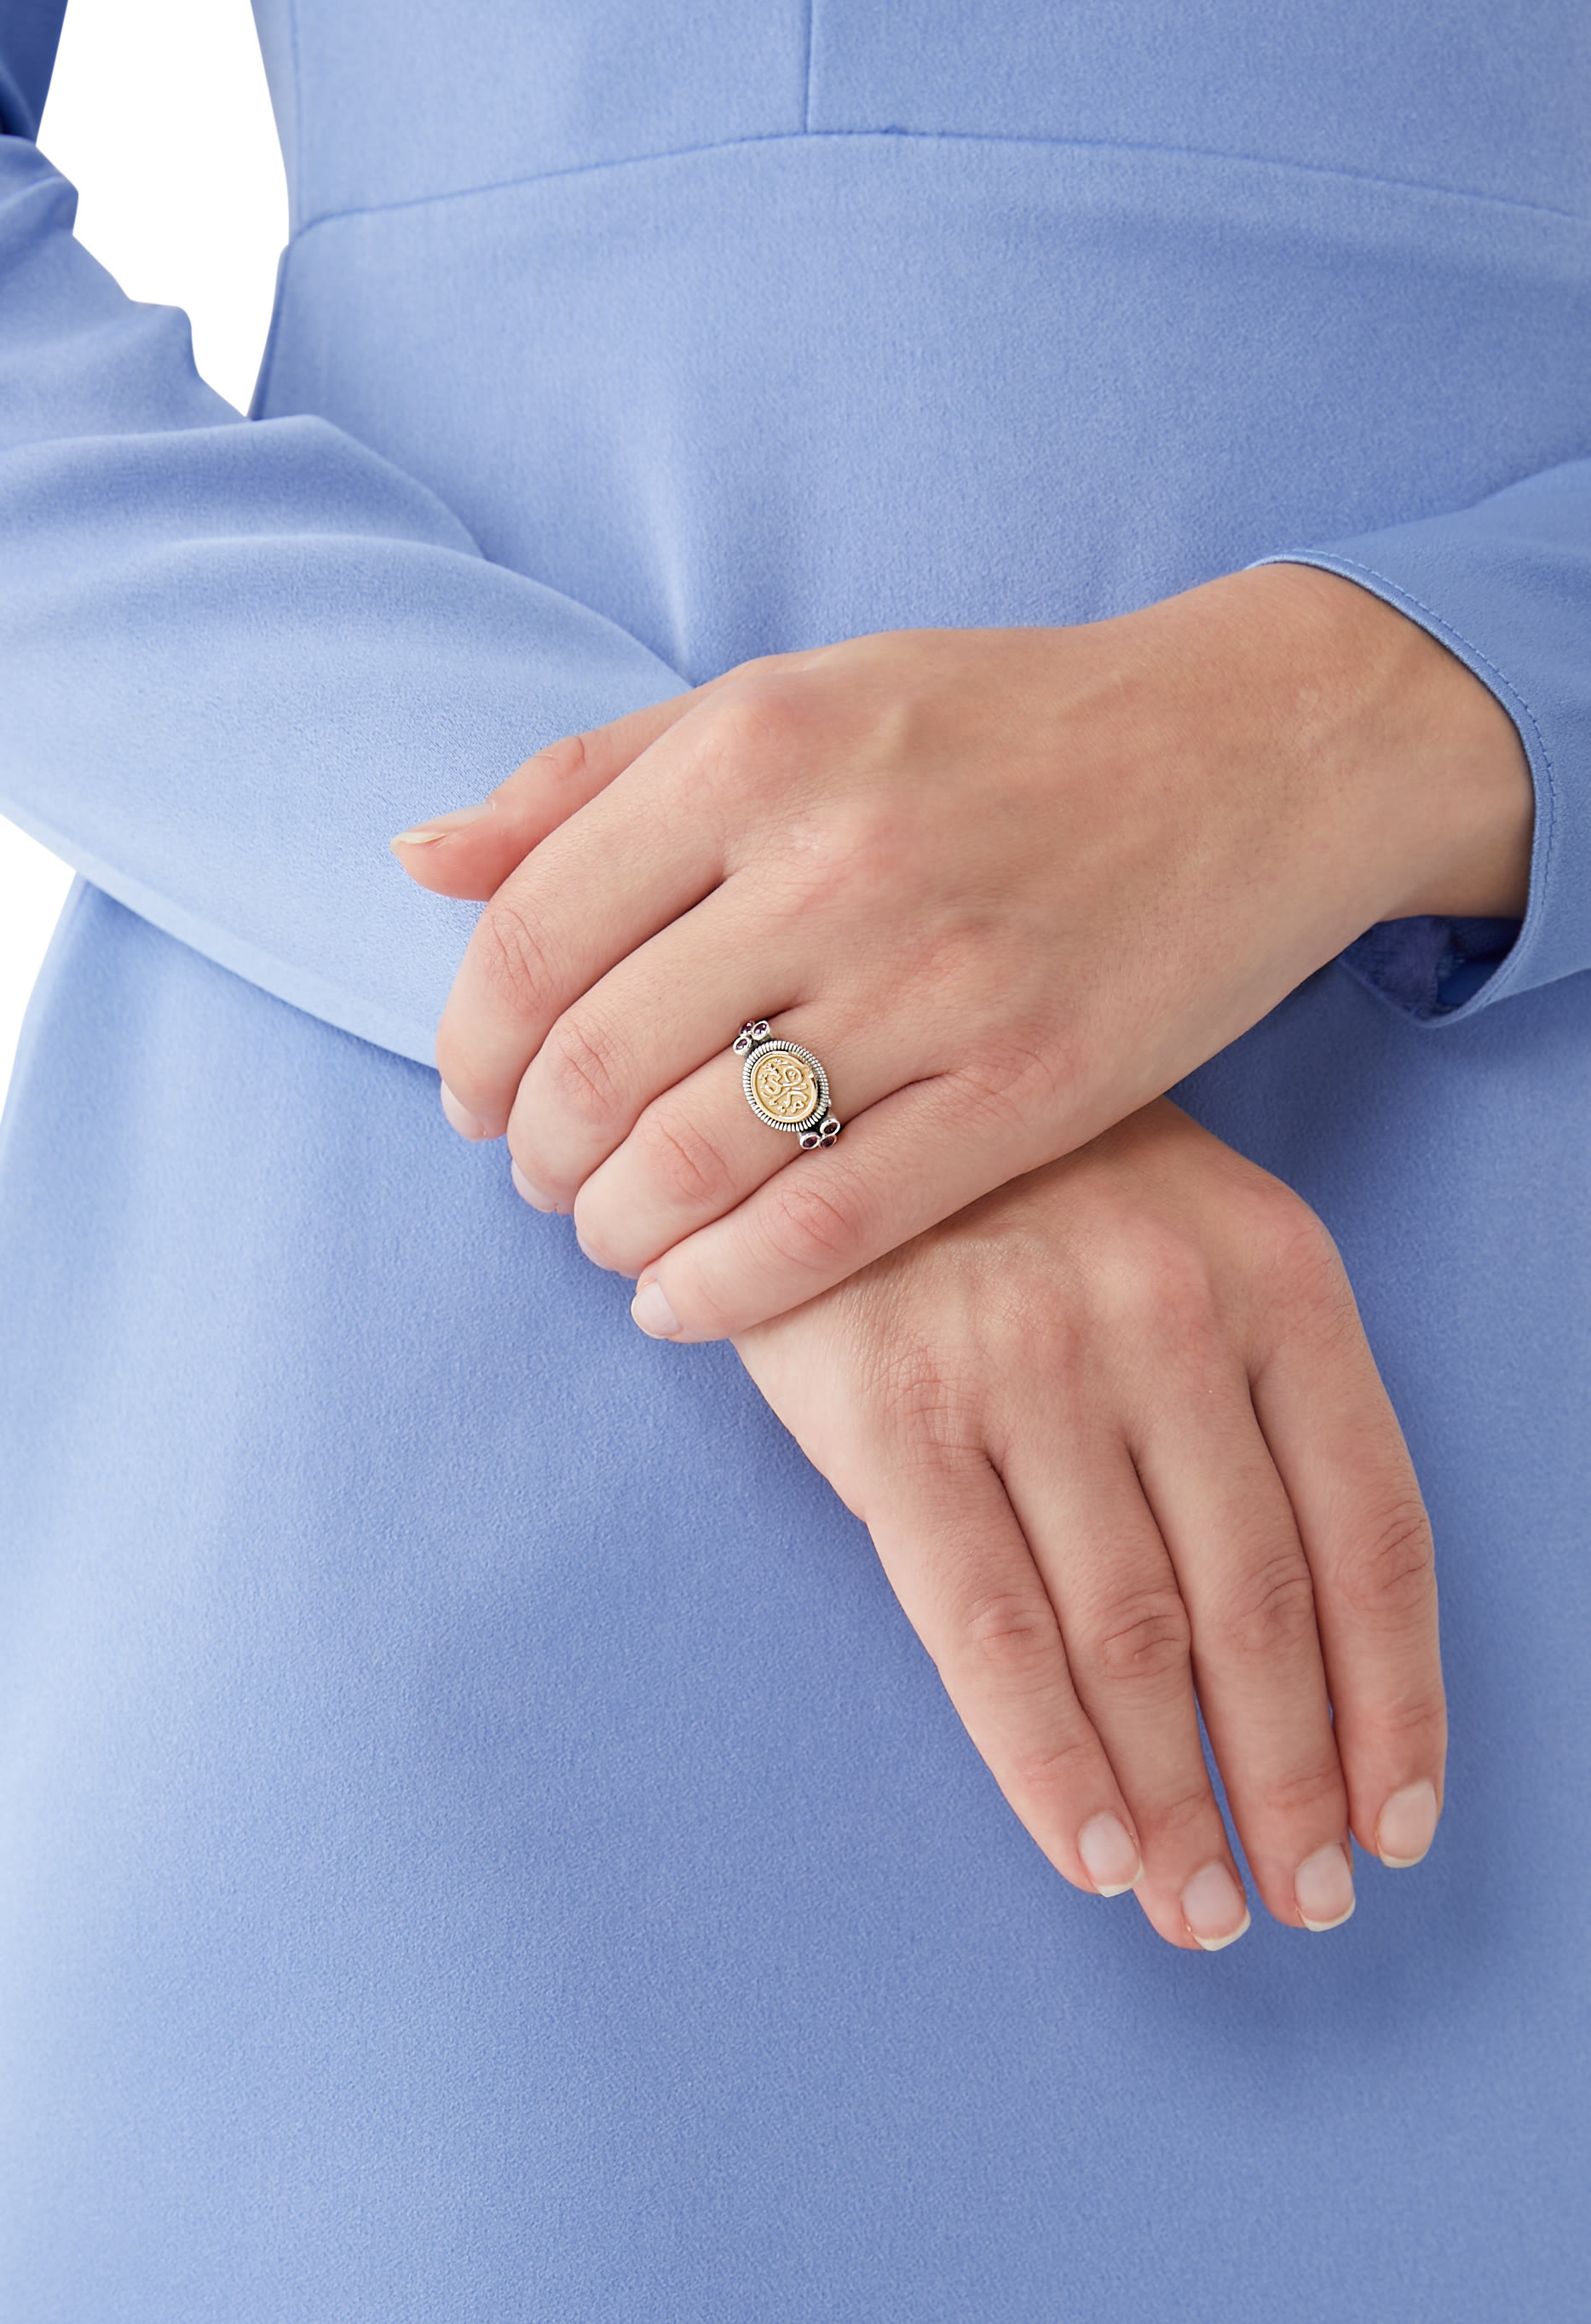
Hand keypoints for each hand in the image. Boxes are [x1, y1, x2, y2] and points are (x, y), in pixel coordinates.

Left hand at [395, 565, 1529, 1339]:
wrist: (1256, 749)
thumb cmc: (1003, 723)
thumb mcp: (796, 692)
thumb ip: (595, 774)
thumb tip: (417, 859)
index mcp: (755, 742)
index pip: (529, 934)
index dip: (471, 1048)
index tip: (477, 1100)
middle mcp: (833, 857)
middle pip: (593, 1064)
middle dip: (535, 1157)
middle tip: (545, 1183)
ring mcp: (939, 979)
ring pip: (697, 1160)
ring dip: (616, 1230)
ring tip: (615, 1237)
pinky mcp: (1032, 1086)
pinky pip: (830, 1227)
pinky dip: (726, 1289)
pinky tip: (688, 1300)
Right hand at [730, 1099, 1444, 1948]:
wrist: (816, 1083)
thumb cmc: (1017, 1184)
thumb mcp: (1183, 1232)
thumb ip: (1255, 1397)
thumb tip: (1310, 1648)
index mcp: (1274, 1272)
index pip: (1374, 1529)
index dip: (1397, 1701)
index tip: (1396, 1820)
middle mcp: (1164, 1313)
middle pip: (1262, 1606)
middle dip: (1289, 1780)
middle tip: (1300, 1899)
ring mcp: (1027, 1359)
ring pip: (1133, 1636)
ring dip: (1178, 1800)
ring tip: (1200, 1905)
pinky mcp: (893, 1410)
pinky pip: (990, 1630)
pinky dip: (1050, 1762)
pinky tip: (1090, 1851)